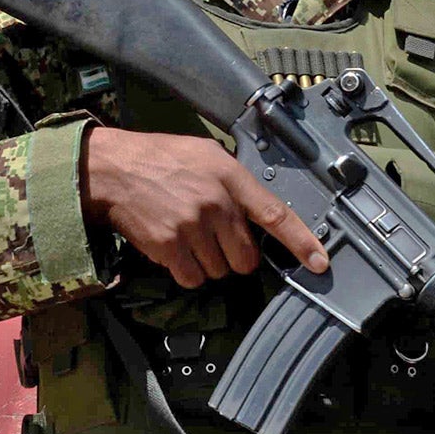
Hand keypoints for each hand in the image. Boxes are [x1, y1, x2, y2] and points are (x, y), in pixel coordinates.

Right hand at [80, 126, 329, 288]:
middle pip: (246, 258)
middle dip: (234, 256)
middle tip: (214, 238)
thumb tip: (259, 212)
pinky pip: (192, 278)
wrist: (113, 170)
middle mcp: (216, 203)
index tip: (320, 262)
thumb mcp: (207, 155)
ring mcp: (192, 226)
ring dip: (207, 263)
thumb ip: (236, 180)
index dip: (302, 242)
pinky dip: (186, 272)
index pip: (275, 214)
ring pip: (218, 271)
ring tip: (188, 236)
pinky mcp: (169, 246)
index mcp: (230, 177)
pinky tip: (174, 249)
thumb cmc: (161, 159)